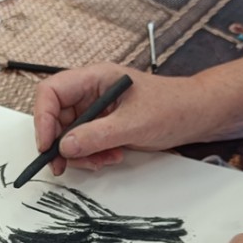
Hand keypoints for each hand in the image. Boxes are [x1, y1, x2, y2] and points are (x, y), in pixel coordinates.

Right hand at [33, 63, 205, 174]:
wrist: (199, 115)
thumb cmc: (174, 107)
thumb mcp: (133, 123)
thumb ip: (96, 136)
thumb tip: (64, 147)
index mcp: (95, 77)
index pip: (51, 92)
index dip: (43, 118)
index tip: (47, 145)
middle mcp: (92, 92)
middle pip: (56, 116)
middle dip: (60, 143)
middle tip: (64, 165)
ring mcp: (98, 110)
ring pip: (69, 135)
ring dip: (80, 153)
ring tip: (103, 159)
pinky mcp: (105, 127)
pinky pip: (85, 143)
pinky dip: (92, 156)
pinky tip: (110, 157)